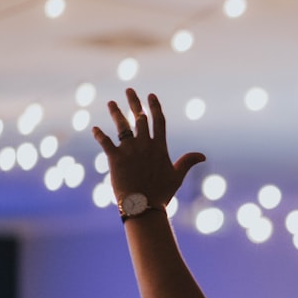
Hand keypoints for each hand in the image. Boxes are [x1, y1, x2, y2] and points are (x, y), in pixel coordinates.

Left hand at [91, 88, 206, 208]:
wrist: (144, 206)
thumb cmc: (161, 194)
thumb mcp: (177, 177)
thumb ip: (187, 162)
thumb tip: (202, 155)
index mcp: (159, 147)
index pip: (158, 121)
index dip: (154, 107)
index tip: (151, 95)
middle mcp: (144, 145)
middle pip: (140, 118)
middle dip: (134, 103)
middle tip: (129, 91)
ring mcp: (129, 150)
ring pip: (122, 126)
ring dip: (116, 112)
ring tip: (111, 103)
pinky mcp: (115, 158)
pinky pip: (105, 142)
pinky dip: (99, 135)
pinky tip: (95, 129)